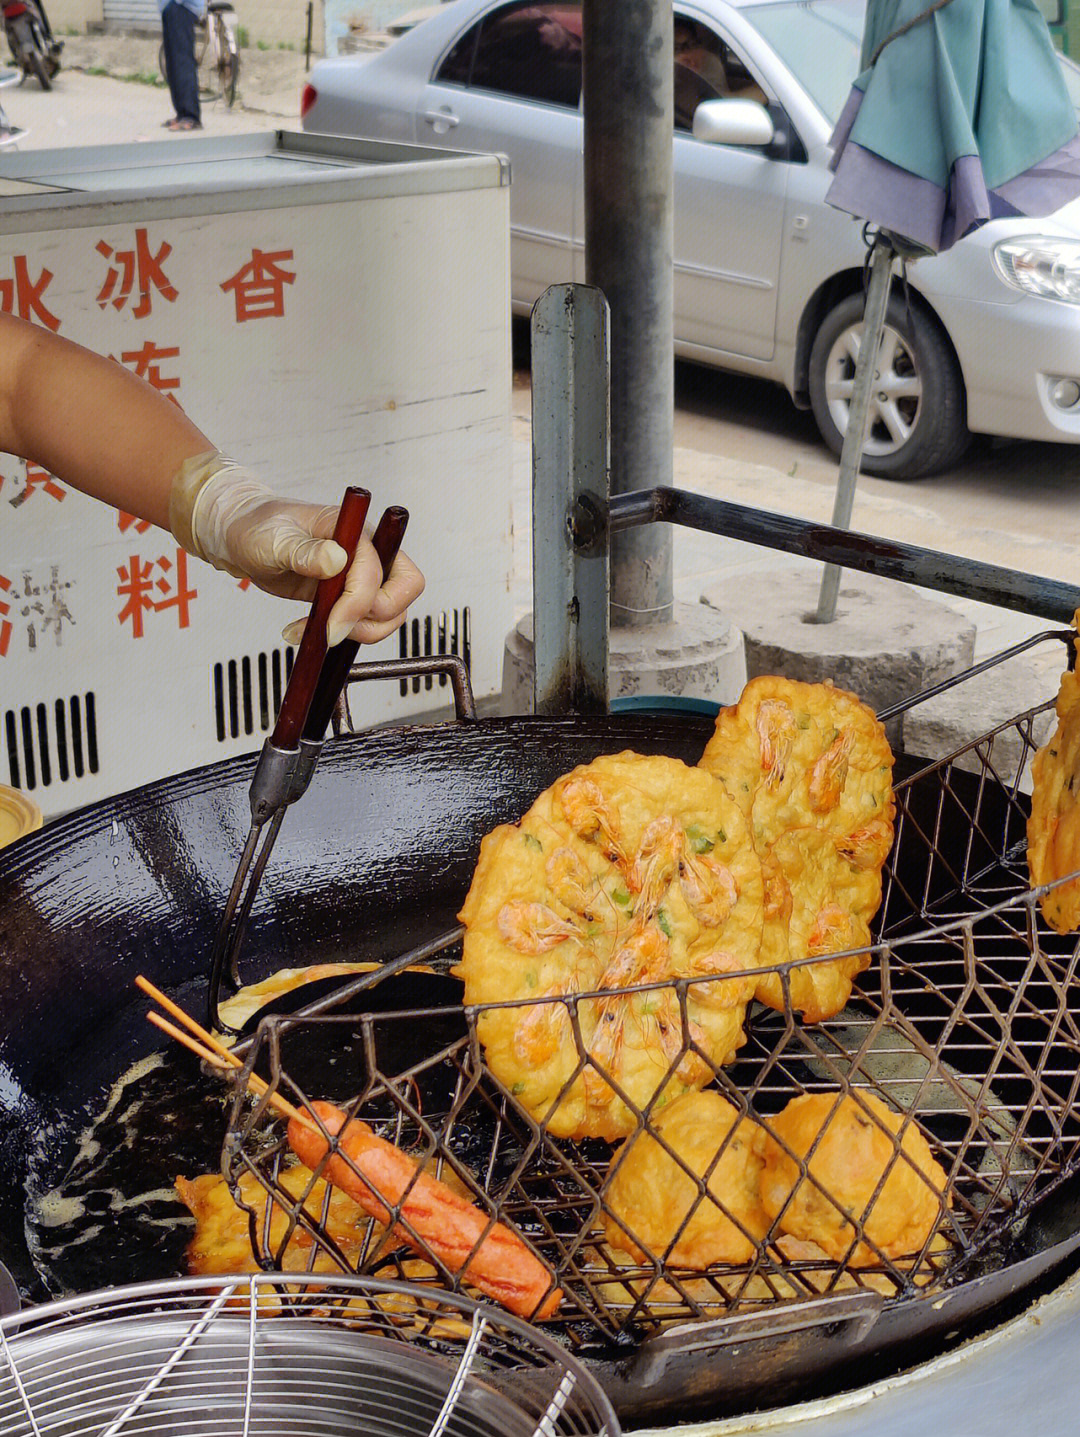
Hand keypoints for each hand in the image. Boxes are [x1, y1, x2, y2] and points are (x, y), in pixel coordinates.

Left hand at [169, 453, 423, 645]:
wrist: (244, 537)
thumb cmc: (258, 528)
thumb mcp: (274, 539)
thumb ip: (304, 550)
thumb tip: (337, 558)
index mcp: (354, 530)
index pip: (375, 572)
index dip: (356, 604)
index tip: (329, 627)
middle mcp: (367, 551)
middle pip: (405, 590)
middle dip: (374, 619)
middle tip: (333, 630)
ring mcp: (362, 575)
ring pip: (391, 613)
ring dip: (358, 632)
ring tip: (315, 633)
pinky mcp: (351, 595)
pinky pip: (368, 622)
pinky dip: (345, 635)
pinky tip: (308, 632)